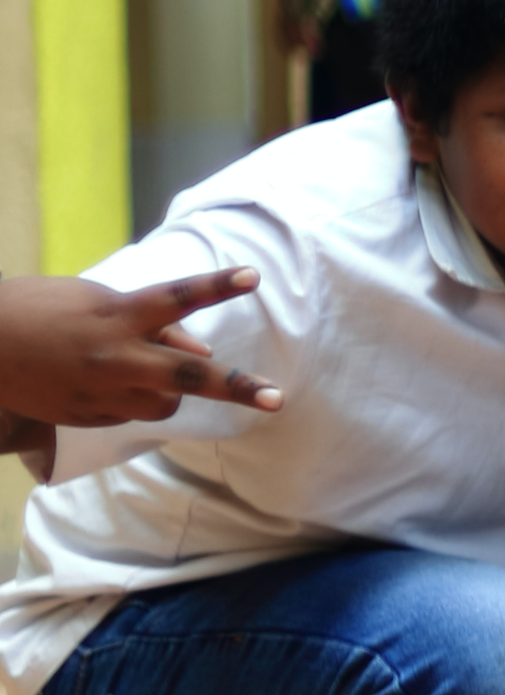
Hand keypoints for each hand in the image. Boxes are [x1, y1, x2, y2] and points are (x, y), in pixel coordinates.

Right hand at [0, 270, 281, 427]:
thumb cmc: (36, 310)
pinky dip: (133, 399)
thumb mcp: (94, 300)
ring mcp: (102, 393)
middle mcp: (115, 357)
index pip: (177, 297)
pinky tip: (99, 382)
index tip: (253, 276)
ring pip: (167, 404)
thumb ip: (151, 323)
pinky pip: (131, 413)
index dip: (216, 286)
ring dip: (170, 390)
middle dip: (238, 388)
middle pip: (189, 377)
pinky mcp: (88, 418)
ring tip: (141, 371)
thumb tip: (199, 352)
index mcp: (116, 315)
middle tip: (278, 399)